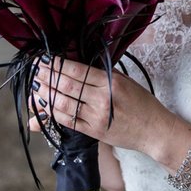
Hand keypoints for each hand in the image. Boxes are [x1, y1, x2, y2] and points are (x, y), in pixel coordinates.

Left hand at [30, 56, 176, 153]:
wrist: (154, 131)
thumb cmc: (143, 104)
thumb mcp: (127, 82)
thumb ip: (104, 75)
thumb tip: (78, 67)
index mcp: (112, 83)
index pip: (79, 71)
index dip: (58, 65)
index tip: (45, 59)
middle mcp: (103, 100)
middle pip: (67, 86)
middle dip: (47, 77)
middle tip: (36, 71)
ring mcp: (97, 117)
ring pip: (63, 104)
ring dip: (45, 95)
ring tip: (36, 87)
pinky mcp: (94, 131)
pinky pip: (68, 121)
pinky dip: (52, 114)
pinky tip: (44, 107)